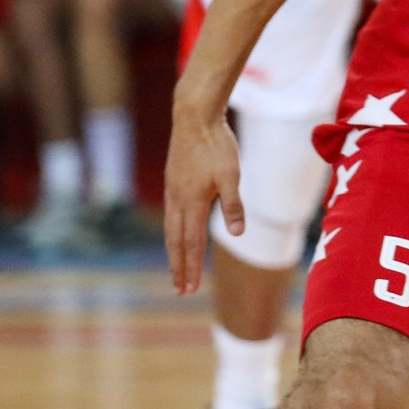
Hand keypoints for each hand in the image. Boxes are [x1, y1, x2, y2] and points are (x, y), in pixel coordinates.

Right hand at [163, 102, 240, 293]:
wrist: (194, 118)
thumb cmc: (217, 146)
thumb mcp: (232, 175)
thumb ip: (233, 205)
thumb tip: (237, 233)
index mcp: (192, 202)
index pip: (192, 243)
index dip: (191, 267)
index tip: (189, 288)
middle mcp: (177, 201)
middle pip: (177, 242)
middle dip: (179, 267)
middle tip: (180, 290)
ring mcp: (172, 192)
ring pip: (171, 229)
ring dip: (174, 252)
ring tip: (177, 269)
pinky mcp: (172, 183)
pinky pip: (170, 216)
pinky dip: (172, 233)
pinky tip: (177, 235)